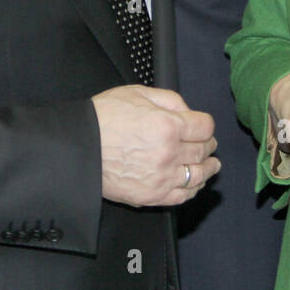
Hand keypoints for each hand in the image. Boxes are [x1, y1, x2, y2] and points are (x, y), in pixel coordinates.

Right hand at [92, 85, 218, 206]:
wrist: (77, 147)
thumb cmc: (102, 118)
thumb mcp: (137, 93)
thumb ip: (170, 99)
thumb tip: (189, 112)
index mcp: (167, 125)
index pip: (205, 127)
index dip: (206, 125)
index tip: (203, 127)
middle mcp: (168, 153)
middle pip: (203, 150)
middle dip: (208, 145)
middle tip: (207, 144)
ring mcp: (160, 177)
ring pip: (198, 175)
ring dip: (208, 168)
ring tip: (211, 165)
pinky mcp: (150, 196)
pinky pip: (182, 196)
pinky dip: (193, 189)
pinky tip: (195, 183)